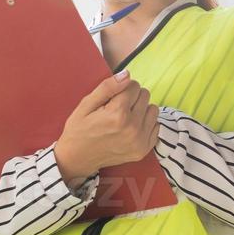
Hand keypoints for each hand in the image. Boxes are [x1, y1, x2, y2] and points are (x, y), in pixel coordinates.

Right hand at [54, 70, 159, 188]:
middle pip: (145, 95)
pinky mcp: (143, 149)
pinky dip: (145, 124)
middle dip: (132, 97)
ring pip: (153, 109)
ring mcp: (140, 140)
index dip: (121, 88)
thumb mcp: (85, 105)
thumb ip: (106, 88)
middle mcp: (132, 127)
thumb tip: (127, 74)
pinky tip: (130, 128)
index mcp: (117, 114)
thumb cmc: (78, 130)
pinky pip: (156, 125)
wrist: (77, 159)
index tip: (111, 98)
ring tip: (124, 118)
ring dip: (141, 109)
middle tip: (116, 108)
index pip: (133, 85)